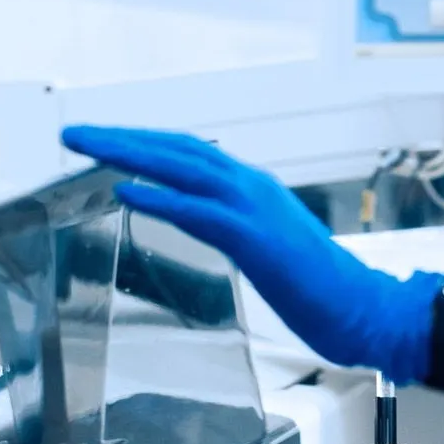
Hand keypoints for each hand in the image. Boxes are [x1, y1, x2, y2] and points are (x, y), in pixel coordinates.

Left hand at [60, 125, 440, 383]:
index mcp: (258, 192)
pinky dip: (160, 197)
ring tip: (85, 146)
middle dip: (122, 137)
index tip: (107, 143)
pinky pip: (198, 210)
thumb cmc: (326, 292)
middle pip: (179, 148)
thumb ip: (238, 231)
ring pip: (183, 166)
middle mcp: (255, 188)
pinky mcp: (256, 238)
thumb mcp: (272, 251)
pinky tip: (127, 191)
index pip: (192, 155)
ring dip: (129, 153)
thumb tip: (206, 228)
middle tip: (75, 133)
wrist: (368, 310)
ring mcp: (257, 210)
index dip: (146, 144)